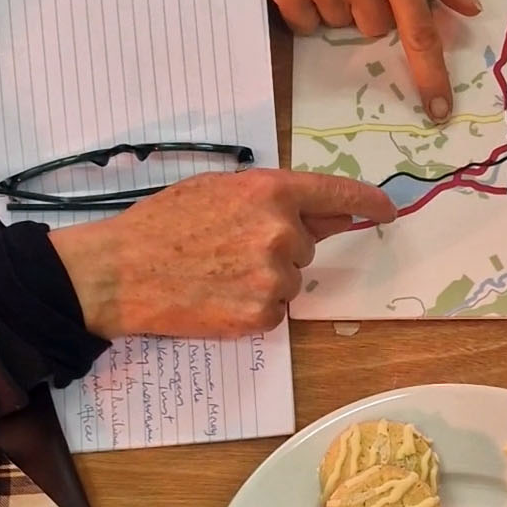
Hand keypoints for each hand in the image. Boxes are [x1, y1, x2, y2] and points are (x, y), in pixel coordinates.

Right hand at [48, 169, 394, 338]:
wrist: (119, 272)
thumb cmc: (162, 224)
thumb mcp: (217, 190)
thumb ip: (273, 198)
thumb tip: (328, 212)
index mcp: (270, 192)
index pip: (338, 194)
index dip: (367, 202)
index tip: (387, 210)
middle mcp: (280, 233)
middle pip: (307, 245)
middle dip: (279, 246)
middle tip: (227, 248)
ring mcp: (273, 278)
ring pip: (290, 280)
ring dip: (264, 279)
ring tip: (215, 272)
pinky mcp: (261, 316)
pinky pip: (274, 311)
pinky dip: (252, 308)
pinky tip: (216, 297)